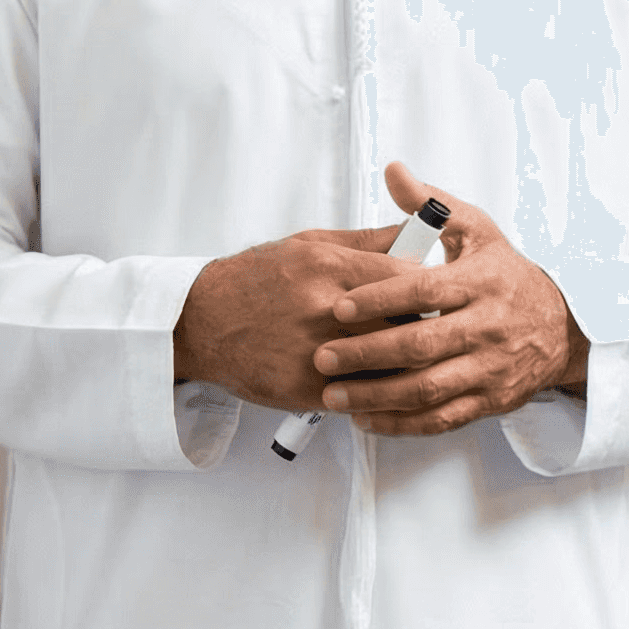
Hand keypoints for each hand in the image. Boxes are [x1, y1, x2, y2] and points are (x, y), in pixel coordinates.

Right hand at [173, 222, 425, 410]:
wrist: (200, 322)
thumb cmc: (251, 282)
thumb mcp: (304, 246)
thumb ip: (361, 242)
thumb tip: (409, 234)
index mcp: (327, 267)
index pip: (405, 276)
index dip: (424, 288)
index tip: (428, 294)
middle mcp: (325, 308)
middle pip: (406, 322)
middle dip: (420, 327)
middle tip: (421, 329)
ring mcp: (318, 351)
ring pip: (392, 363)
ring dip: (402, 363)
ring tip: (401, 358)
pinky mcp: (310, 388)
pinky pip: (365, 394)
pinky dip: (376, 390)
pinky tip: (374, 381)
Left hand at [313, 162, 589, 435]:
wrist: (562, 326)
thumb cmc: (505, 274)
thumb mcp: (476, 230)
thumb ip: (430, 204)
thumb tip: (393, 171)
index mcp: (480, 283)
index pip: (425, 291)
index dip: (382, 299)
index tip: (341, 305)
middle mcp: (488, 329)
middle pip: (423, 346)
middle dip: (369, 353)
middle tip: (323, 355)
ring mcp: (490, 369)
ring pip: (430, 388)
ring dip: (378, 395)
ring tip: (333, 394)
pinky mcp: (491, 401)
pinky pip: (444, 418)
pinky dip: (404, 423)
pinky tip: (366, 418)